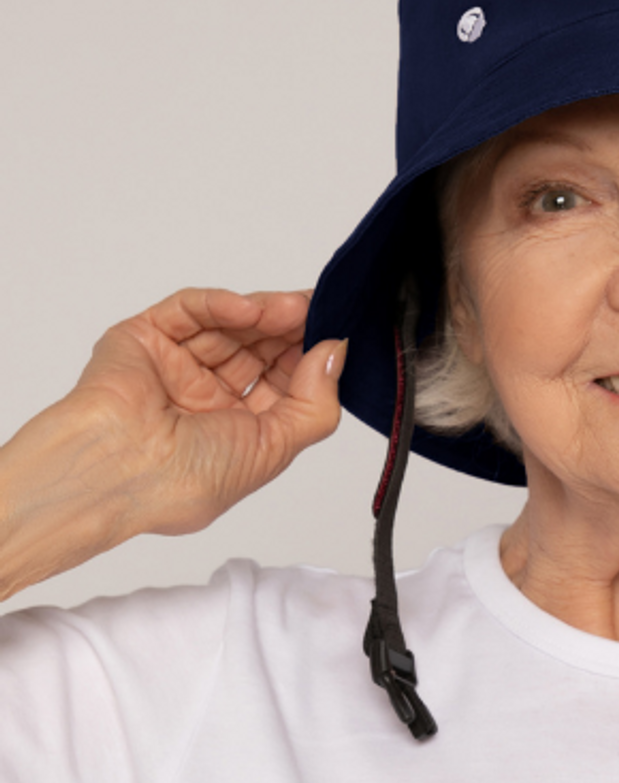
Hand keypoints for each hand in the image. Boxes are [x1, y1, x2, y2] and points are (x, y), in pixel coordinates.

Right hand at [68, 288, 345, 538]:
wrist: (116, 471)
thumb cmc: (187, 478)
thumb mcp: (275, 447)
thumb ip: (316, 402)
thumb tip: (337, 352)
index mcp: (239, 428)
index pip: (284, 380)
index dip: (312, 357)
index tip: (339, 334)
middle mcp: (209, 395)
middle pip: (262, 346)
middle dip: (294, 328)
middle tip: (323, 309)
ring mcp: (177, 364)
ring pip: (231, 324)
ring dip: (265, 313)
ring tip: (292, 308)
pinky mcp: (146, 336)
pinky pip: (191, 310)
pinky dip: (222, 305)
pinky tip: (250, 309)